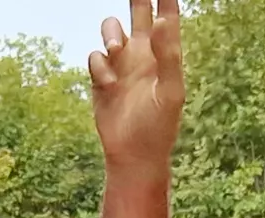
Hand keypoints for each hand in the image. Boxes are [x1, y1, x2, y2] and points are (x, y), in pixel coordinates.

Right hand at [88, 0, 188, 171]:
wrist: (134, 155)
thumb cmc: (159, 126)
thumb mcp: (170, 92)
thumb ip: (168, 55)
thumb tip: (161, 21)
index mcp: (164, 54)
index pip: (167, 16)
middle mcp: (143, 53)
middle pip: (138, 11)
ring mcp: (121, 64)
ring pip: (110, 30)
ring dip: (109, 33)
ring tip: (115, 49)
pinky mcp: (101, 77)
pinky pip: (94, 56)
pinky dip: (99, 66)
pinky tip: (110, 86)